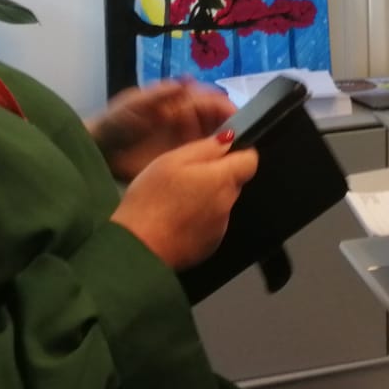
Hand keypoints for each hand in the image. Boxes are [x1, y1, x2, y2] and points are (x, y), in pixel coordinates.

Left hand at [87, 80, 236, 181]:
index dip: (227, 108)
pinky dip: (214, 161)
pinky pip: (203, 158)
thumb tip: (189, 80)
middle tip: (244, 142)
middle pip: (219, 120)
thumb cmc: (116, 121)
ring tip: (238, 156)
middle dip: (233, 128)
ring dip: (227, 146)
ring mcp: (185, 141)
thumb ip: (161, 93)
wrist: (98, 151)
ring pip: (215, 140)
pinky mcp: (180, 160)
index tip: (240, 121)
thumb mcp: (135, 103)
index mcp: (180, 102)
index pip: (211, 101)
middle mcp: (188, 120)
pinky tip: (221, 168)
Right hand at [110, 132, 258, 269]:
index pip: (250, 160)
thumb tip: (229, 139)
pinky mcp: (209, 246)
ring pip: (221, 203)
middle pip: (233, 182)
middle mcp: (228, 204)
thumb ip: (206, 148)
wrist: (137, 249)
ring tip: (176, 200)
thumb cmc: (151, 200)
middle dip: (217, 175)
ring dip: (208, 198)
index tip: (219, 151)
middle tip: (185, 176)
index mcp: (222, 180)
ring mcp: (220, 229)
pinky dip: (200, 219)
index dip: (238, 152)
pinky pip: (211, 224)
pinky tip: (176, 220)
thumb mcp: (172, 161)